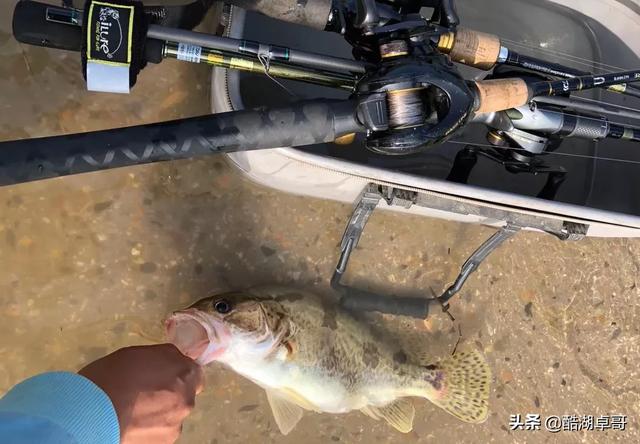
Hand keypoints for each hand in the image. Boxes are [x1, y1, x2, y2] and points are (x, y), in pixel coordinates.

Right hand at [79, 344, 203, 443]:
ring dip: (162, 411)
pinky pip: (162, 430)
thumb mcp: (138, 353)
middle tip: (145, 393)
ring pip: (174, 413)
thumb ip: (162, 358)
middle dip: (172, 392)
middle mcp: (188, 398)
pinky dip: (152, 428)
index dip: (178, 372)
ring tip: (135, 411)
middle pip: (186, 393)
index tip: (162, 375)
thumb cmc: (111, 376)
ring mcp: (177, 422)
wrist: (92, 413)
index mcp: (185, 372)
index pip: (193, 370)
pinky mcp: (165, 441)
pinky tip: (133, 424)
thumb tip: (169, 362)